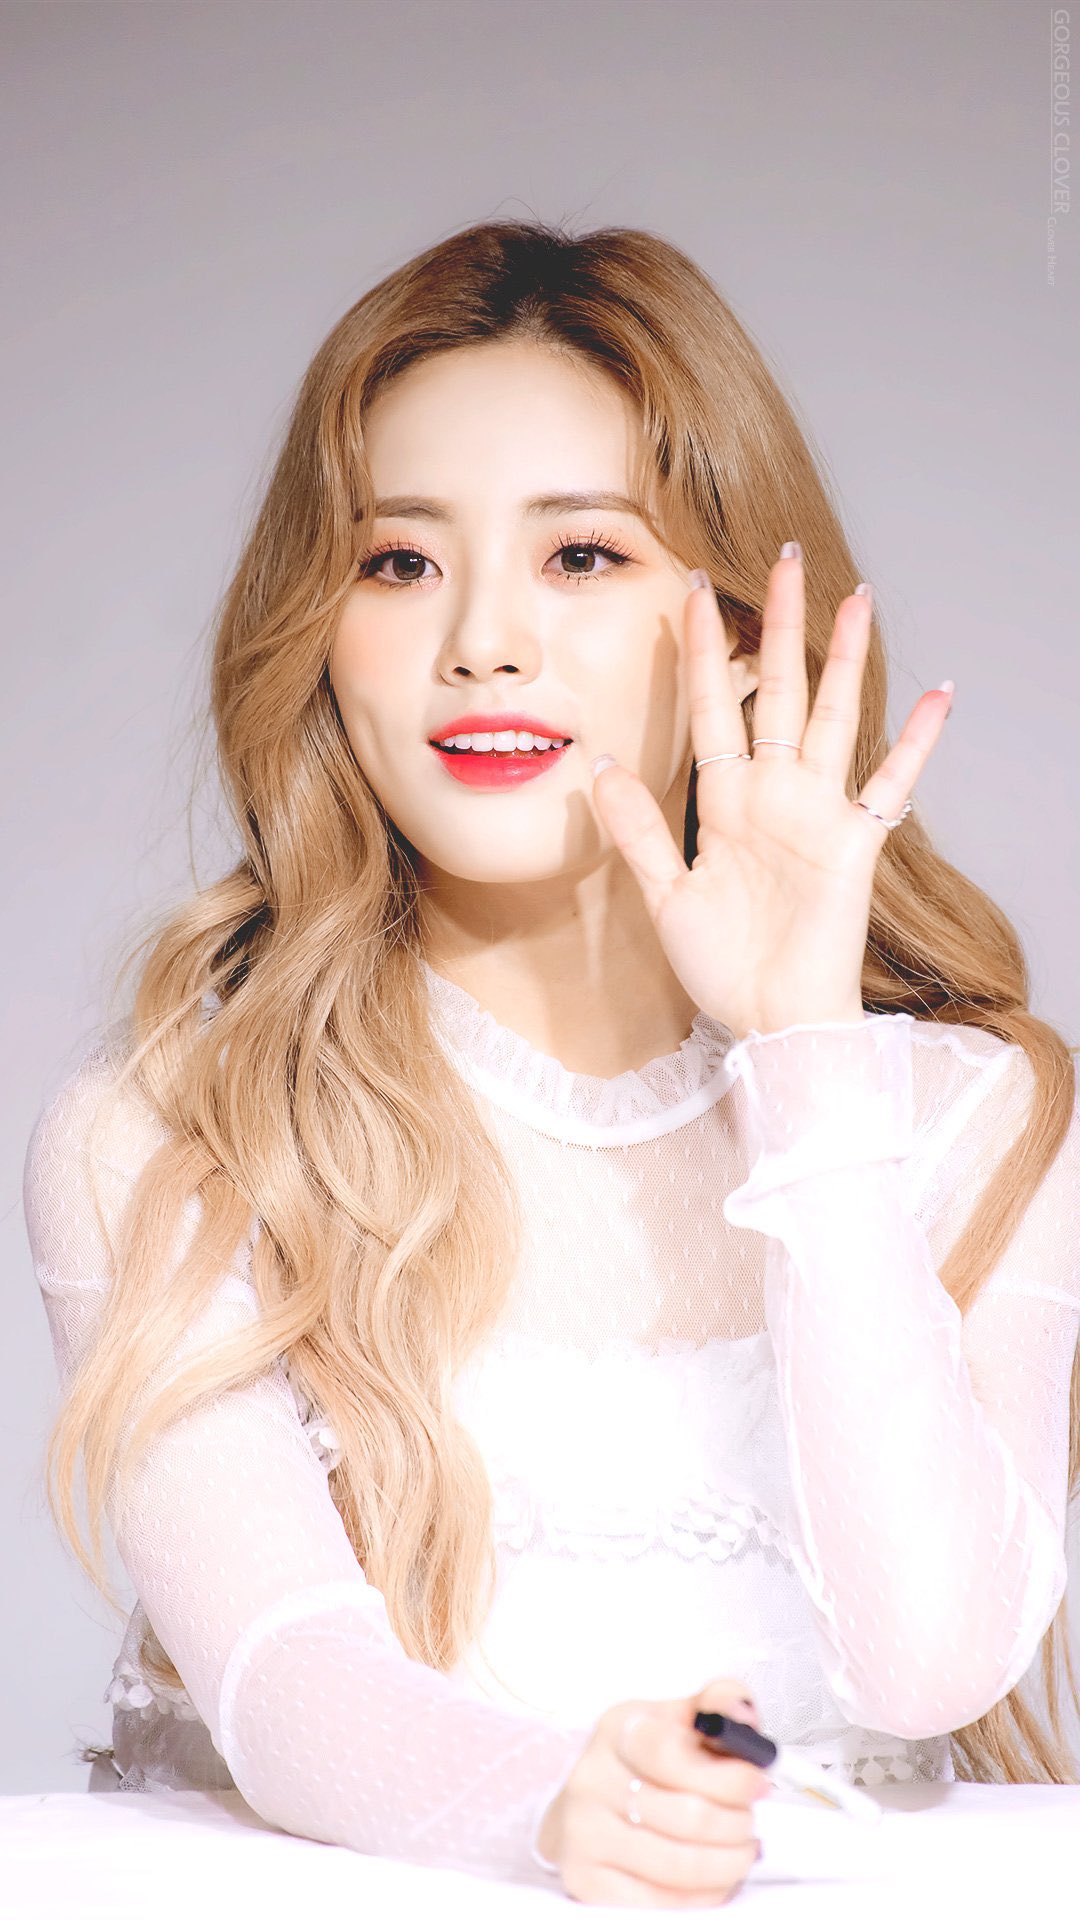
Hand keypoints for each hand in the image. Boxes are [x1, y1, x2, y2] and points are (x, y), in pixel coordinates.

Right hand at [535, 1675, 770, 1906]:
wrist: (588, 1804)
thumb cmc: (645, 1762)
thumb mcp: (677, 1720)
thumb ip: (717, 1705)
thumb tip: (742, 1711)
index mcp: (618, 1731)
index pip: (673, 1755)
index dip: (728, 1775)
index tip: (758, 1782)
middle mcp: (593, 1780)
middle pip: (687, 1817)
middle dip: (737, 1824)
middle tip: (750, 1822)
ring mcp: (585, 1834)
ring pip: (681, 1865)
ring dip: (730, 1862)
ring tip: (741, 1850)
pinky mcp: (587, 1883)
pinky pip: (665, 1902)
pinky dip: (706, 1895)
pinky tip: (717, 1877)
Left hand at [589, 548, 953, 1041]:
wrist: (770, 1021)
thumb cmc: (721, 966)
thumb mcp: (663, 895)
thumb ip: (637, 830)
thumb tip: (600, 764)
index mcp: (726, 801)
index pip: (714, 708)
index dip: (703, 654)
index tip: (690, 594)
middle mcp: (775, 794)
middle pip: (780, 692)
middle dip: (779, 627)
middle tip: (783, 559)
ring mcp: (819, 813)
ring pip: (835, 717)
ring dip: (846, 660)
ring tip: (858, 598)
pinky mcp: (855, 843)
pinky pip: (891, 783)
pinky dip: (918, 741)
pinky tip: (939, 694)